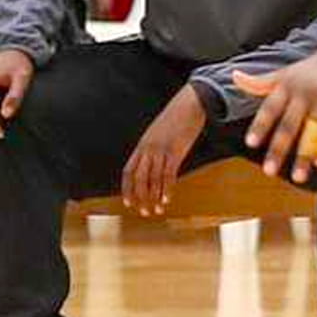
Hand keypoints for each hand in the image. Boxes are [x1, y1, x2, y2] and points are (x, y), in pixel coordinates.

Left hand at [121, 86, 206, 216]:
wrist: (189, 103)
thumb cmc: (175, 118)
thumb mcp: (158, 133)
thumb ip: (152, 148)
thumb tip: (152, 164)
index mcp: (142, 145)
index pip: (128, 171)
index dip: (127, 189)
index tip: (128, 203)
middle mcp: (148, 148)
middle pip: (139, 178)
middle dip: (140, 197)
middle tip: (144, 212)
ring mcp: (161, 150)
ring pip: (153, 179)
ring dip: (154, 197)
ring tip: (156, 210)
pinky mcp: (175, 151)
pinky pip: (168, 174)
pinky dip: (166, 189)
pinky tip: (167, 200)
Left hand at [235, 49, 316, 183]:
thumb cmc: (314, 66)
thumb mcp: (286, 72)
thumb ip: (261, 81)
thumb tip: (234, 77)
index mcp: (288, 85)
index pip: (270, 108)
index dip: (260, 126)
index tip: (251, 143)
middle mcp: (304, 93)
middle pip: (289, 125)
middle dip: (278, 149)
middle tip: (268, 171)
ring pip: (312, 134)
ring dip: (304, 157)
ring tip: (297, 177)